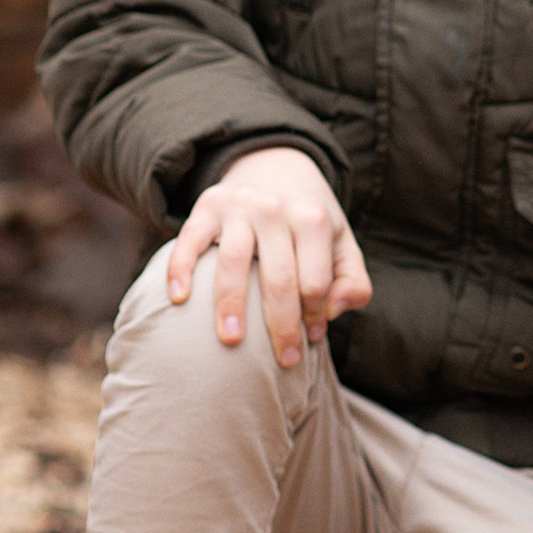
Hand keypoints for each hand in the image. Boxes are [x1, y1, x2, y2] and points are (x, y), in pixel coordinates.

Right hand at [168, 145, 371, 368]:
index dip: (315, 314)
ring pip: (233, 261)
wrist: (276, 171)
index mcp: (313, 218)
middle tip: (284, 361)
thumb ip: (352, 281)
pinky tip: (179, 298)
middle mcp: (276, 208)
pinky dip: (181, 268)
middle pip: (279, 277)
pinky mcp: (207, 206)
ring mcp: (239, 205)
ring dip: (230, 304)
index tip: (311, 339)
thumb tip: (334, 310)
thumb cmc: (310, 225)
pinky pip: (189, 239)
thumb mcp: (341, 245)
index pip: (315, 280)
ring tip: (231, 342)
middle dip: (282, 324)